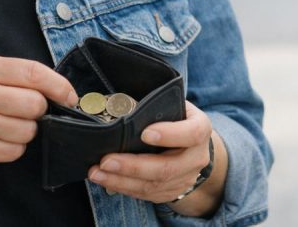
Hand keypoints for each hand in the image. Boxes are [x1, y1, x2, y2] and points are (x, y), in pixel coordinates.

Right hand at [0, 56, 77, 168]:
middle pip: (35, 104)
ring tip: (7, 124)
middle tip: (26, 110)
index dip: (59, 85)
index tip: (70, 95)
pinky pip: (16, 151)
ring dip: (27, 130)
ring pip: (28, 130)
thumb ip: (16, 76)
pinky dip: (14, 146)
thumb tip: (60, 90)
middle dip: (39, 110)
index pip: (33, 72)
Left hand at [88, 101, 213, 203]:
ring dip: (121, 180)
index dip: (169, 135)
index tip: (144, 133)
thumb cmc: (176, 118)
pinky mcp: (171, 192)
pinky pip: (146, 194)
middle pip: (167, 168)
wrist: (192, 146)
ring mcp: (185, 179)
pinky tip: (105, 180)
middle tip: (106, 161)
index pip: (192, 134)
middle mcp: (197, 158)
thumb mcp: (174, 104)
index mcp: (200, 129)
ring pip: (153, 185)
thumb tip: (119, 103)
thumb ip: (155, 105)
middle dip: (133, 166)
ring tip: (97, 172)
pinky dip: (123, 188)